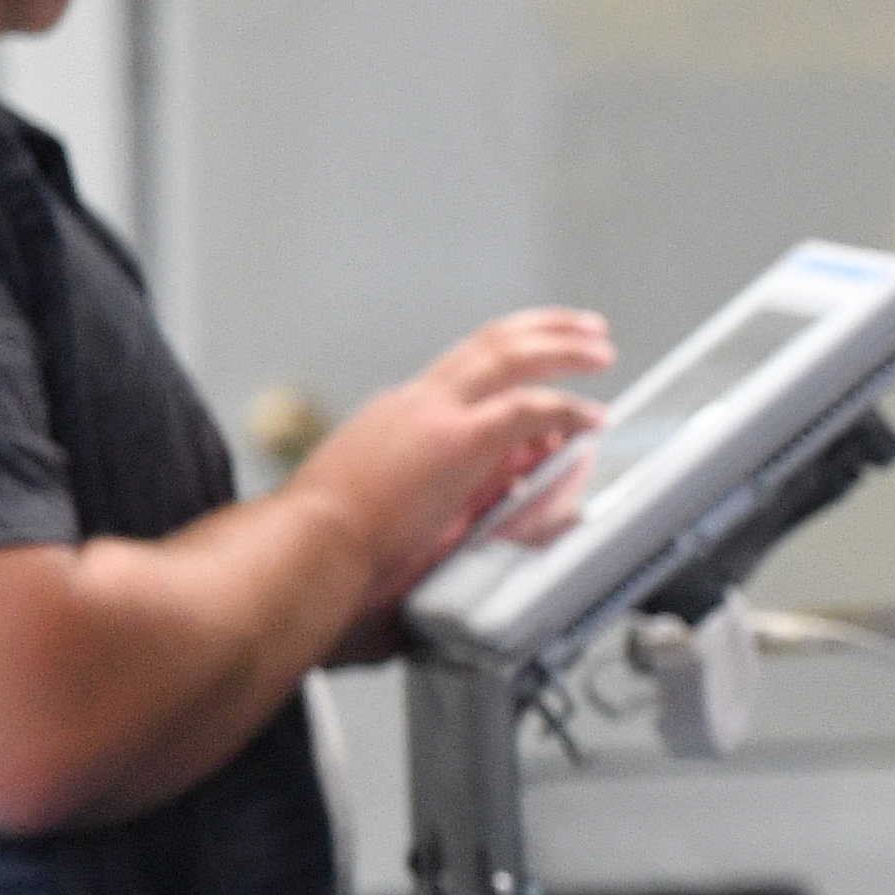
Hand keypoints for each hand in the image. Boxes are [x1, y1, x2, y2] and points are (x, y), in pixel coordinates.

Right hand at [298, 309, 612, 652]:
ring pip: (507, 356)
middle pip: (485, 347)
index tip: (544, 398)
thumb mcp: (390, 527)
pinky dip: (566, 410)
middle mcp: (411, 408)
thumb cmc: (326, 563)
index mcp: (392, 426)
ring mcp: (430, 418)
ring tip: (598, 347)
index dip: (511, 382)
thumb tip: (477, 522)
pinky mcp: (453, 441)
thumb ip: (435, 516)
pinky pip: (527, 410)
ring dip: (560, 348)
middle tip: (580, 331)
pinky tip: (592, 418)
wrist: (296, 560)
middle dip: (538, 333)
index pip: (464, 386)